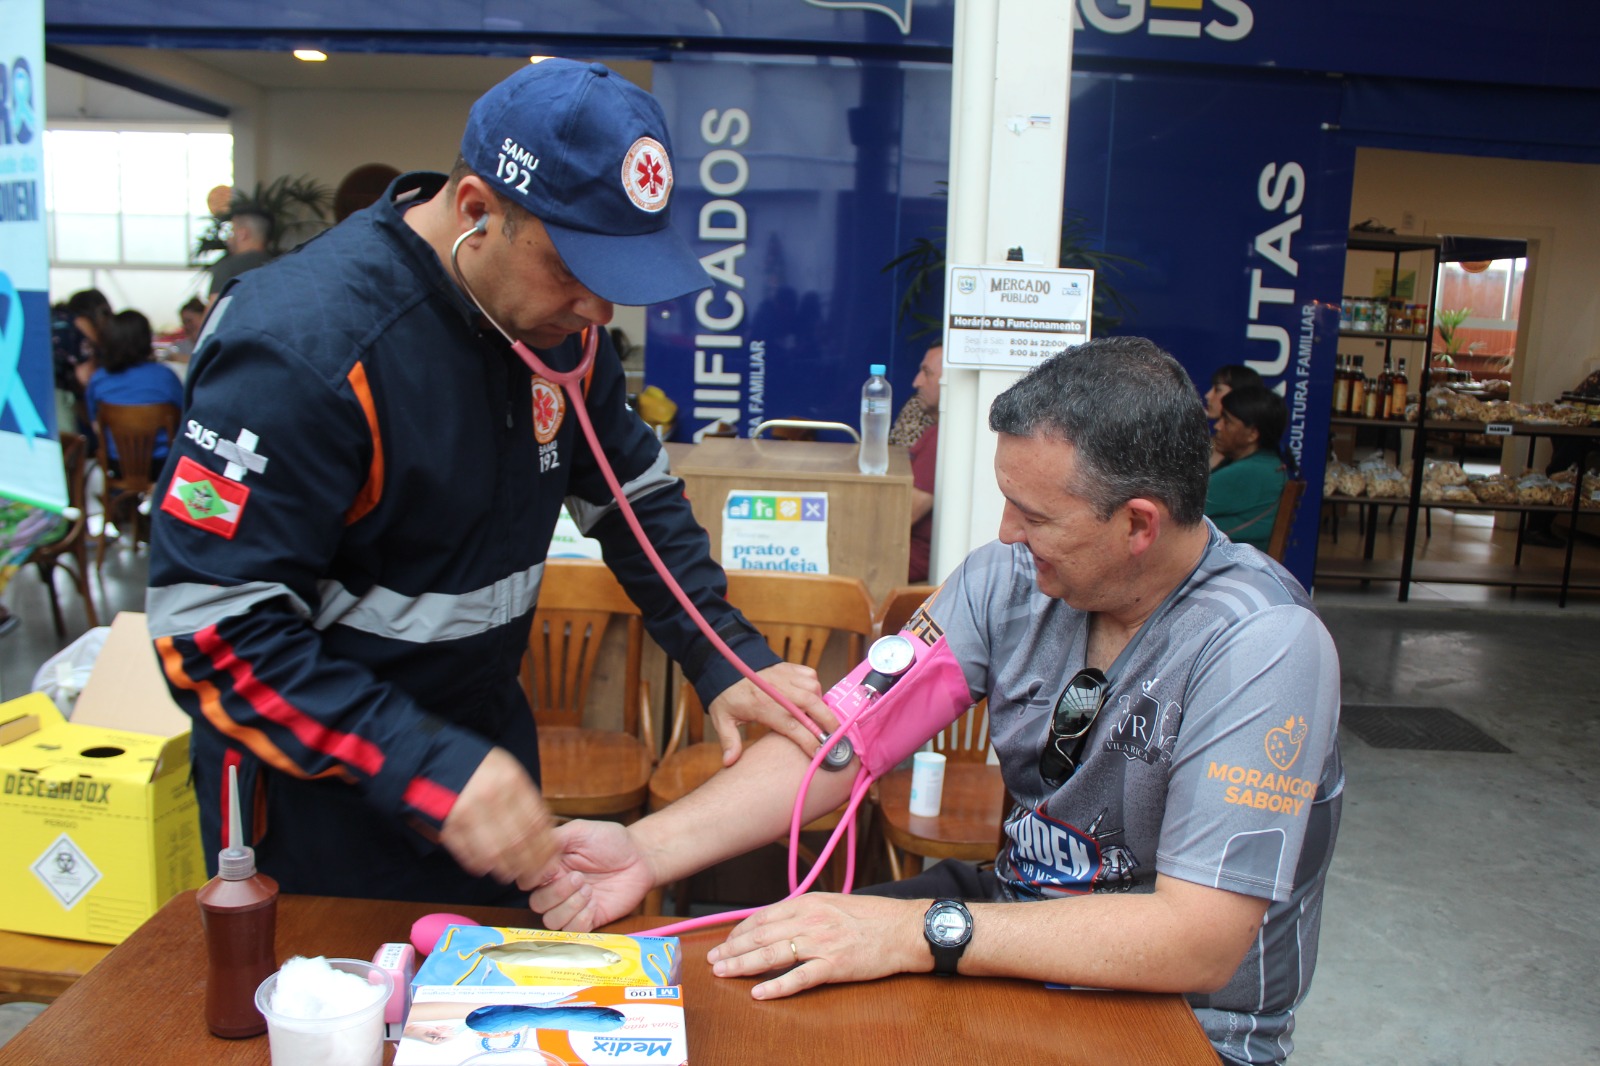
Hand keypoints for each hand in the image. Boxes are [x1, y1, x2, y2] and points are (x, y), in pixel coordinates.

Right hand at [439, 747, 555, 887]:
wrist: (435, 758)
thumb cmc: (478, 767)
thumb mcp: (508, 770)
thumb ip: (525, 797)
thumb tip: (545, 829)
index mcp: (510, 780)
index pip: (536, 822)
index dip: (545, 847)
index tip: (551, 860)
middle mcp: (490, 797)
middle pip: (517, 841)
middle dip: (530, 865)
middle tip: (535, 875)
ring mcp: (466, 812)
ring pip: (494, 852)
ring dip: (506, 869)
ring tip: (512, 874)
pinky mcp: (447, 824)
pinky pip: (467, 852)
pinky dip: (479, 864)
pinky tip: (487, 868)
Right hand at [527, 820, 656, 930]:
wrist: (640, 857)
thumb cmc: (611, 841)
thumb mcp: (580, 831)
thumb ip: (555, 839)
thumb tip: (534, 853)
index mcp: (551, 867)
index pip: (527, 880)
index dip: (534, 878)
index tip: (552, 868)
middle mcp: (558, 888)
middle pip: (537, 904)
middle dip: (556, 893)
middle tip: (579, 878)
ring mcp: (573, 906)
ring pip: (551, 921)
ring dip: (569, 907)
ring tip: (589, 890)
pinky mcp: (590, 919)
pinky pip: (573, 931)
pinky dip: (581, 919)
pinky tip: (594, 904)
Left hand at [705, 893, 926, 999]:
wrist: (904, 929)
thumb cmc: (872, 917)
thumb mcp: (834, 904)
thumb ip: (806, 912)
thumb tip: (780, 923)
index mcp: (808, 903)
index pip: (763, 917)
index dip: (739, 931)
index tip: (725, 942)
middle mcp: (810, 920)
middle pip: (760, 936)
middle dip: (732, 949)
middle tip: (712, 961)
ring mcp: (821, 943)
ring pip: (772, 955)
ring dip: (742, 965)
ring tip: (723, 973)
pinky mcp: (834, 965)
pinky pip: (799, 978)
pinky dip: (776, 986)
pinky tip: (759, 993)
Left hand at [707, 662, 836, 765]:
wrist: (725, 664)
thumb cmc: (726, 694)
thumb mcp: (723, 719)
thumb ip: (730, 741)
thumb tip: (729, 762)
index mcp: (765, 706)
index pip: (794, 727)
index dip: (810, 741)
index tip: (821, 754)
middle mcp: (780, 691)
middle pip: (813, 707)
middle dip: (829, 723)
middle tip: (838, 737)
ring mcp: (787, 677)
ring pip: (814, 691)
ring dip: (822, 705)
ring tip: (825, 720)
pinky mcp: (790, 667)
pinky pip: (811, 677)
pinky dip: (816, 688)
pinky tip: (813, 698)